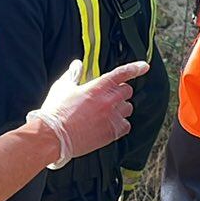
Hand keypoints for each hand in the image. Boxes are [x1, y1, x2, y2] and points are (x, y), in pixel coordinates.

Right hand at [28, 59, 147, 167]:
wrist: (54, 136)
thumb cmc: (56, 112)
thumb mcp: (62, 87)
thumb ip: (73, 74)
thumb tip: (77, 64)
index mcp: (98, 87)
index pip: (122, 73)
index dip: (135, 68)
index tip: (144, 66)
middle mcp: (109, 101)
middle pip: (127, 91)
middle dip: (120, 92)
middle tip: (109, 96)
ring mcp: (112, 117)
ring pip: (128, 108)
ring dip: (121, 108)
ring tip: (108, 112)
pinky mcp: (112, 133)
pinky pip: (126, 125)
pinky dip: (121, 124)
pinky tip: (111, 124)